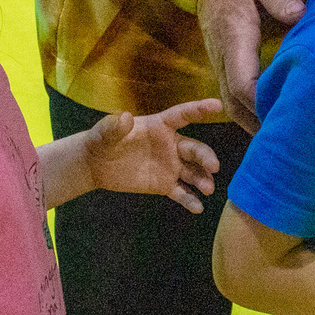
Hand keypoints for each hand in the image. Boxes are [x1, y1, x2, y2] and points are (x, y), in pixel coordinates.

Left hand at [80, 98, 225, 211]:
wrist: (97, 165)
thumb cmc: (103, 140)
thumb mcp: (106, 132)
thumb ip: (115, 126)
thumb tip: (125, 117)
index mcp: (160, 126)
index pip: (183, 115)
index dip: (200, 109)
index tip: (217, 106)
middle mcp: (172, 145)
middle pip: (195, 149)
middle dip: (206, 157)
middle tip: (214, 167)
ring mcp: (170, 166)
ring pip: (193, 172)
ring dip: (203, 179)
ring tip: (207, 189)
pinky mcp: (165, 185)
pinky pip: (181, 192)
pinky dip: (190, 200)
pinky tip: (198, 208)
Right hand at [199, 0, 305, 132]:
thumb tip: (299, 14)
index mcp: (233, 37)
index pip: (242, 83)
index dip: (262, 102)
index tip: (287, 112)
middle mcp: (223, 56)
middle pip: (235, 103)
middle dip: (259, 123)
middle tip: (289, 139)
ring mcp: (220, 62)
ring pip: (231, 104)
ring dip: (252, 122)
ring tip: (280, 138)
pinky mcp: (225, 63)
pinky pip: (232, 95)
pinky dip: (248, 112)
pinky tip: (268, 120)